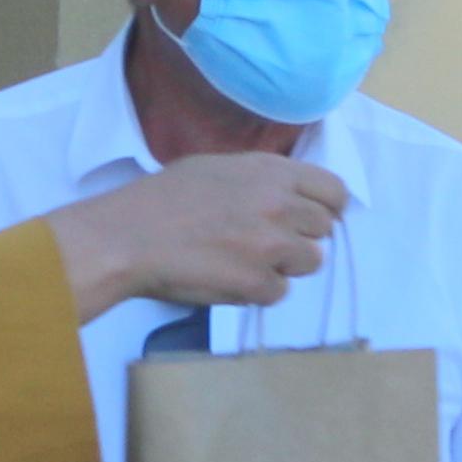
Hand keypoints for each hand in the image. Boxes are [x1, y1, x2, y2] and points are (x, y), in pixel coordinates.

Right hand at [51, 151, 351, 315]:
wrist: (127, 238)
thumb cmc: (162, 199)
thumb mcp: (216, 169)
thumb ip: (259, 180)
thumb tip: (289, 194)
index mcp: (271, 171)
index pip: (334, 191)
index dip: (326, 207)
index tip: (310, 219)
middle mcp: (279, 204)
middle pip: (324, 229)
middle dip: (300, 238)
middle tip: (266, 243)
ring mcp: (272, 245)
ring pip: (309, 263)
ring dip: (283, 266)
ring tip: (245, 261)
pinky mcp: (258, 282)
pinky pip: (279, 292)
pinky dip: (257, 291)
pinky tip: (227, 279)